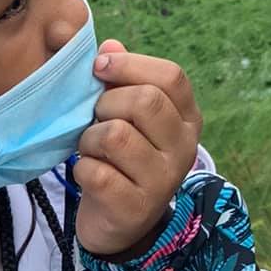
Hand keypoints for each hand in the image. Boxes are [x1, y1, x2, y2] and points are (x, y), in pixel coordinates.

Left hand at [73, 41, 201, 258]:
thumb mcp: (126, 117)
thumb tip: (109, 47)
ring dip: (89, 139)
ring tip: (90, 150)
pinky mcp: (136, 208)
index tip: (98, 69)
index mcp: (188, 119)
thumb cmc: (121, 160)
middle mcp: (184, 148)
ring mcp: (164, 181)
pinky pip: (97, 173)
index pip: (171, 76)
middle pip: (144, 102)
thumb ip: (120, 80)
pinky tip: (88, 175)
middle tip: (94, 120)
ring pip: (115, 136)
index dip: (130, 65)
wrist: (120, 224)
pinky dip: (82, 169)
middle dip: (105, 105)